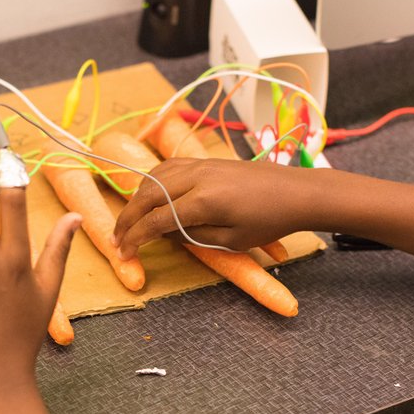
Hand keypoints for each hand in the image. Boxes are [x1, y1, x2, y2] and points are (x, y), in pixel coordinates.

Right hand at [111, 157, 309, 257]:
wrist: (297, 192)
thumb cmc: (269, 222)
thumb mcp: (230, 241)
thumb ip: (192, 236)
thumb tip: (163, 232)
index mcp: (204, 202)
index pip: (156, 220)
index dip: (135, 238)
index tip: (123, 253)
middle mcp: (197, 177)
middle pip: (148, 195)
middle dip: (127, 218)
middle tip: (116, 238)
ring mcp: (201, 164)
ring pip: (154, 176)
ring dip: (137, 198)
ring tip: (129, 220)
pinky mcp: (207, 160)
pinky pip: (169, 167)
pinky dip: (152, 181)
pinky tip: (149, 195)